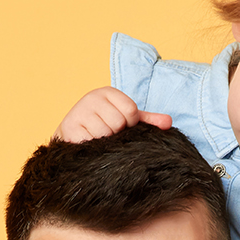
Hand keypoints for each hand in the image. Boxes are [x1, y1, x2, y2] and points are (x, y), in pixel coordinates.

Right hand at [55, 87, 172, 141]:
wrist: (74, 134)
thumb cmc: (105, 125)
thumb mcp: (127, 119)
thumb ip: (148, 120)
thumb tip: (169, 122)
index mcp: (107, 92)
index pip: (131, 110)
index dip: (130, 123)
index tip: (122, 125)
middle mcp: (91, 98)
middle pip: (118, 122)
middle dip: (117, 133)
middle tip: (109, 133)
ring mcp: (79, 112)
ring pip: (105, 133)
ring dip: (106, 141)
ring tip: (99, 138)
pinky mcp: (70, 127)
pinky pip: (91, 141)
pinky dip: (95, 146)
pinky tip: (90, 143)